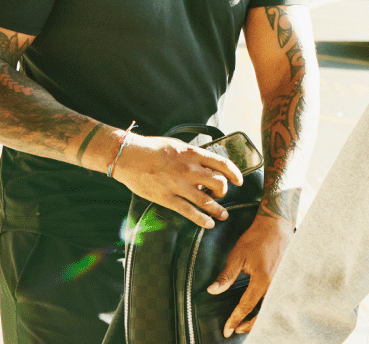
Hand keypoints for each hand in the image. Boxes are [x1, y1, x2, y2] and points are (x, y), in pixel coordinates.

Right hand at [111, 133, 243, 228]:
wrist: (129, 156)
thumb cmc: (153, 148)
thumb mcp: (179, 145)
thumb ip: (193, 155)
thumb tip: (206, 163)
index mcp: (194, 154)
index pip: (223, 164)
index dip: (235, 174)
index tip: (239, 181)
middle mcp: (190, 170)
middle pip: (218, 183)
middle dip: (224, 191)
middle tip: (221, 194)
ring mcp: (179, 186)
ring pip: (207, 201)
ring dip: (218, 210)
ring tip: (224, 215)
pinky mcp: (167, 198)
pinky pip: (189, 212)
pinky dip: (202, 220)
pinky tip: (209, 224)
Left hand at [207, 214, 294, 336]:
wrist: (277, 224)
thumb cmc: (257, 238)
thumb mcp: (237, 256)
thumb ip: (226, 276)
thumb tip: (212, 291)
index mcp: (263, 280)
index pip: (246, 306)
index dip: (235, 319)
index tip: (227, 330)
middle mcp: (277, 284)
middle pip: (264, 313)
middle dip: (249, 324)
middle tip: (236, 329)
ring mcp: (284, 282)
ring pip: (273, 307)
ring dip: (260, 317)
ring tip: (247, 323)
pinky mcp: (288, 279)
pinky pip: (279, 299)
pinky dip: (270, 308)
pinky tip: (263, 310)